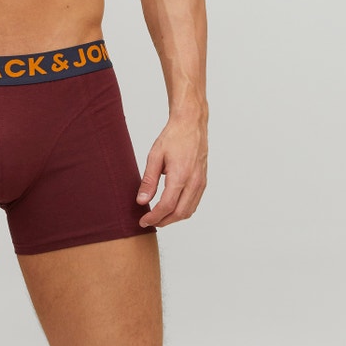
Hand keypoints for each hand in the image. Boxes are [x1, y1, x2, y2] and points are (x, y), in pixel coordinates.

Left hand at [136, 113, 207, 227]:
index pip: (166, 206)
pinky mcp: (203, 181)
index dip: (154, 217)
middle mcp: (194, 182)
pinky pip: (194, 203)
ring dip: (174, 218)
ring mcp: (201, 182)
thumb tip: (141, 201)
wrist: (191, 124)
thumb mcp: (155, 156)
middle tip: (149, 221)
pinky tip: (172, 207)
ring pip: (189, 211)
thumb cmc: (173, 137)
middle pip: (179, 213)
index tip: (143, 221)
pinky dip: (183, 210)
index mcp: (180, 176)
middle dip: (163, 221)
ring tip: (159, 216)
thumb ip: (149, 180)